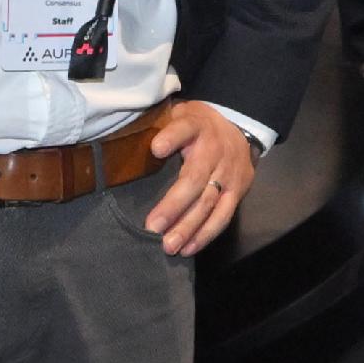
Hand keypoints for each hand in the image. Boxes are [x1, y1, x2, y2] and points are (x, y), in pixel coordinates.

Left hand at [141, 99, 254, 255]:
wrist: (239, 127)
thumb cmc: (196, 126)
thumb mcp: (178, 114)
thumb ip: (159, 126)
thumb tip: (124, 141)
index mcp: (196, 126)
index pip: (184, 129)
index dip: (171, 138)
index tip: (156, 149)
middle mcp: (215, 150)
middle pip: (194, 180)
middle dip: (174, 206)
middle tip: (152, 228)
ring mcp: (229, 172)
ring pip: (209, 203)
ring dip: (188, 227)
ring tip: (169, 246)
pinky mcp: (239, 190)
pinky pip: (223, 216)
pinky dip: (206, 234)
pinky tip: (188, 248)